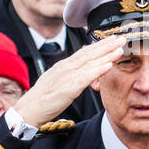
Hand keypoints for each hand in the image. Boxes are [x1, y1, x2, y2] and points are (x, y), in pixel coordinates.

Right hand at [12, 37, 126, 126]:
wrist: (27, 110)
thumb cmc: (40, 100)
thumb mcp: (54, 82)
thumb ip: (67, 74)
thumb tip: (78, 68)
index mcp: (62, 66)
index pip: (83, 52)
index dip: (98, 45)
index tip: (111, 40)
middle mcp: (65, 68)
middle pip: (89, 53)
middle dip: (106, 45)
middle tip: (121, 38)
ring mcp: (66, 76)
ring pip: (90, 62)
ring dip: (106, 54)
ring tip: (120, 48)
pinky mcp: (68, 88)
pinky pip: (86, 77)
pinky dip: (98, 69)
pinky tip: (109, 65)